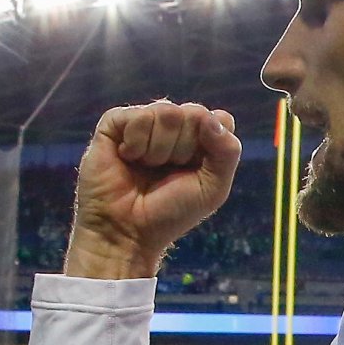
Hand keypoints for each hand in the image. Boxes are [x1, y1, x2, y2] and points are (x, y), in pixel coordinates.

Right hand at [64, 100, 240, 277]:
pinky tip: (127, 158)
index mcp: (199, 139)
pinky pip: (139, 116)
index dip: (211, 147)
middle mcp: (173, 126)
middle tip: (165, 173)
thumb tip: (211, 117)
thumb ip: (228, 152)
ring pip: (167, 112)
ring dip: (159, 150)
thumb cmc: (169, 213)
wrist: (126, 232)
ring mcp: (145, 122)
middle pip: (195, 113)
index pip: (219, 120)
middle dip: (184, 151)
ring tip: (145, 168)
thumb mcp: (213, 188)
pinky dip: (136, 144)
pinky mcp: (115, 123)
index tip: (195, 172)